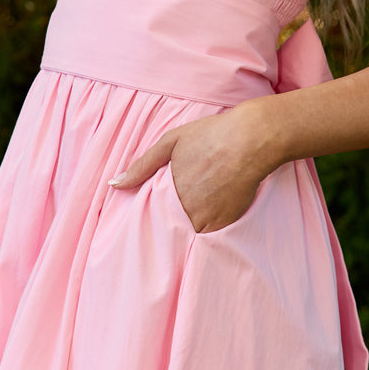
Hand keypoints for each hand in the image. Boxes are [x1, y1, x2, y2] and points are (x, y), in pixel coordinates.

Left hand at [108, 101, 275, 232]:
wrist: (253, 139)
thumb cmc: (211, 136)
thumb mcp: (170, 142)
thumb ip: (142, 166)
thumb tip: (115, 184)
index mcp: (169, 193)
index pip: (151, 217)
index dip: (152, 216)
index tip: (152, 214)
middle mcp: (188, 211)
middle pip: (171, 226)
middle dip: (169, 221)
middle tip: (177, 207)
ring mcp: (209, 220)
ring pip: (190, 231)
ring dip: (188, 224)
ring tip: (196, 205)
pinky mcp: (227, 223)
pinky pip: (210, 233)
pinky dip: (207, 223)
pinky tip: (212, 206)